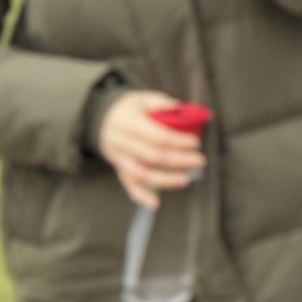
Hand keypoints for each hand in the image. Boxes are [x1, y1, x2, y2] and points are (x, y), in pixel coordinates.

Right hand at [96, 90, 205, 209]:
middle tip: (199, 161)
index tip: (196, 143)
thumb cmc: (130, 108)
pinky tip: (155, 203)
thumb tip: (182, 110)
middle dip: (179, 160)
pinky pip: (128, 185)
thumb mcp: (144, 98)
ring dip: (166, 179)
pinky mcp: (118, 169)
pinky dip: (140, 196)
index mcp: (128, 122)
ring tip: (186, 179)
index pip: (156, 135)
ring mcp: (118, 158)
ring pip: (141, 174)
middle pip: (152, 156)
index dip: (177, 141)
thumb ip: (162, 103)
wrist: (102, 118)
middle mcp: (120, 142)